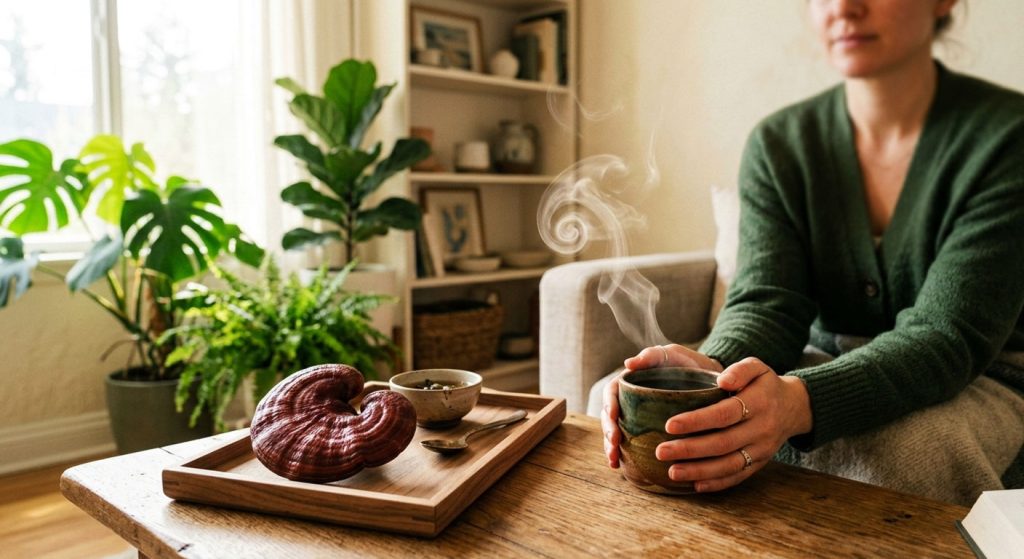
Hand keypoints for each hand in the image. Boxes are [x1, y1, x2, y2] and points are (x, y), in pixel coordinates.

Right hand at [602, 344, 724, 468]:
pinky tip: (621, 467)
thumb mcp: (672, 354)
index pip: (612, 393)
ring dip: (611, 447)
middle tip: (614, 443)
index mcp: (632, 382)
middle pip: (610, 416)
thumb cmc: (689, 364)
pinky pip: (632, 445)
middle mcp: (631, 401)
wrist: (712, 381)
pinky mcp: (648, 432)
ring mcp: (638, 418)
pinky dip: (624, 456)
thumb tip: (627, 363)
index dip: (608, 404)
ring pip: (617, 432)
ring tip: (613, 460)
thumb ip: (652, 355)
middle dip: (608, 431)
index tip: (612, 416)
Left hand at [654, 357, 812, 491]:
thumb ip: (740, 370)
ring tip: (672, 472)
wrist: (795, 408)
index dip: (697, 421)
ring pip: (729, 465)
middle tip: (661, 451)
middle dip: (689, 450)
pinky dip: (717, 483)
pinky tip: (695, 485)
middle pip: (722, 443)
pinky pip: (738, 477)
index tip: (670, 425)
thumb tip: (722, 380)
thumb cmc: (766, 384)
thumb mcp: (757, 367)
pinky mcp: (760, 464)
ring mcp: (762, 450)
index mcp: (759, 403)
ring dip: (699, 471)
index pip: (724, 414)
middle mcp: (761, 429)